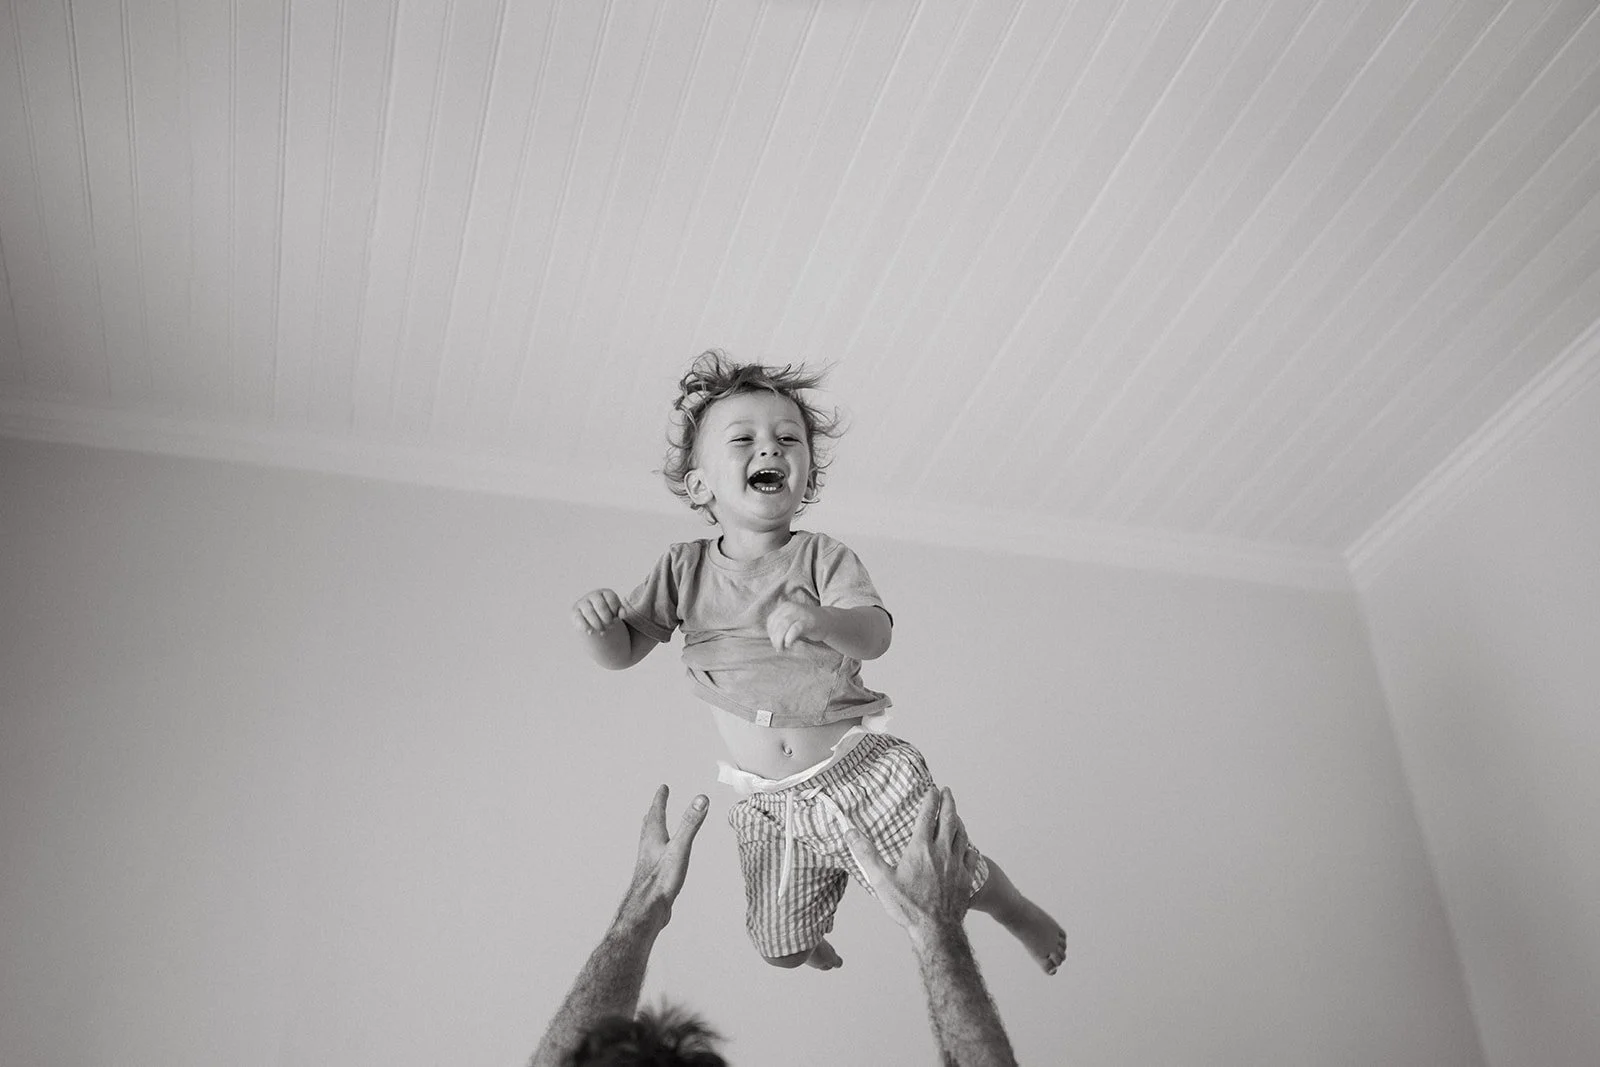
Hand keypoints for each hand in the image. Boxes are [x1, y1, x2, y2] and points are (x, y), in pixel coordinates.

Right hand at [572, 588, 624, 634]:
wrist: (595, 622)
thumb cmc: (609, 615)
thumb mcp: (617, 613)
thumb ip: (621, 612)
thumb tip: (623, 614)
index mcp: (605, 593)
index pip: (611, 599)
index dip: (615, 611)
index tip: (617, 619)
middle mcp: (593, 595)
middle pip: (601, 606)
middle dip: (607, 618)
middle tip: (610, 626)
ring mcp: (583, 603)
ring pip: (589, 612)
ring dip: (597, 624)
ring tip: (602, 631)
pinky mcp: (575, 612)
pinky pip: (579, 618)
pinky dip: (585, 627)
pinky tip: (591, 632)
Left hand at [617, 784, 709, 926]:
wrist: (647, 909)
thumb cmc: (661, 880)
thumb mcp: (680, 848)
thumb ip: (690, 823)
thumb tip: (701, 799)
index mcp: (654, 837)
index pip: (657, 812)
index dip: (661, 799)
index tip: (663, 788)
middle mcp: (648, 848)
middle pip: (649, 825)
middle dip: (655, 812)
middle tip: (657, 803)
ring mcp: (649, 863)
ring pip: (649, 841)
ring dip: (653, 830)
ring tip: (654, 827)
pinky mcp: (653, 877)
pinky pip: (654, 856)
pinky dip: (658, 849)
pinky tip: (662, 860)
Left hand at [766, 599, 828, 651]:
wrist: (827, 621)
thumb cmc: (806, 624)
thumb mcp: (791, 622)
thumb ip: (781, 627)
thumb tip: (772, 640)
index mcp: (785, 607)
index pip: (771, 620)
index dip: (770, 633)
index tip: (774, 642)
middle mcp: (791, 607)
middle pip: (777, 623)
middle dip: (775, 638)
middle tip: (777, 648)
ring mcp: (801, 613)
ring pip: (784, 625)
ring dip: (780, 639)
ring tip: (782, 648)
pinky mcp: (809, 621)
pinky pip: (795, 629)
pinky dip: (789, 638)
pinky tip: (789, 644)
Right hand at [847, 787, 979, 934]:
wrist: (935, 930)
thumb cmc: (907, 906)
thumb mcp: (880, 880)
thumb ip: (865, 854)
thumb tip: (850, 832)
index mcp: (921, 848)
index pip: (927, 816)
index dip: (930, 800)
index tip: (932, 789)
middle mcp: (942, 852)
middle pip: (949, 819)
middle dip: (948, 802)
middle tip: (947, 792)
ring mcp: (956, 865)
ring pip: (962, 835)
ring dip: (959, 821)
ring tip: (956, 815)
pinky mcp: (966, 878)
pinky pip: (972, 856)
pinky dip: (970, 847)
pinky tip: (969, 847)